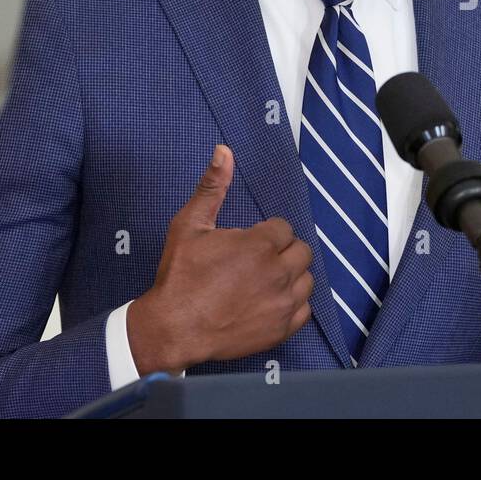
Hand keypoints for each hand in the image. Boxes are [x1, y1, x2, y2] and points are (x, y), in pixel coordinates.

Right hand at [127, 144, 313, 374]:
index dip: (267, 233)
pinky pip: (305, 310)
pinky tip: (272, 301)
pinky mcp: (282, 328)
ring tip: (266, 279)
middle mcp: (278, 272)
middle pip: (302, 251)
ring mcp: (282, 303)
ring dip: (291, 276)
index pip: (284, 228)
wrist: (173, 328)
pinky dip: (293, 304)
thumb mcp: (190, 225)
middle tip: (259, 260)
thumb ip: (213, 187)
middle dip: (283, 251)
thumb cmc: (180, 276)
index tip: (250, 243)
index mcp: (260, 245)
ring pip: (307, 279)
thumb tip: (224, 151)